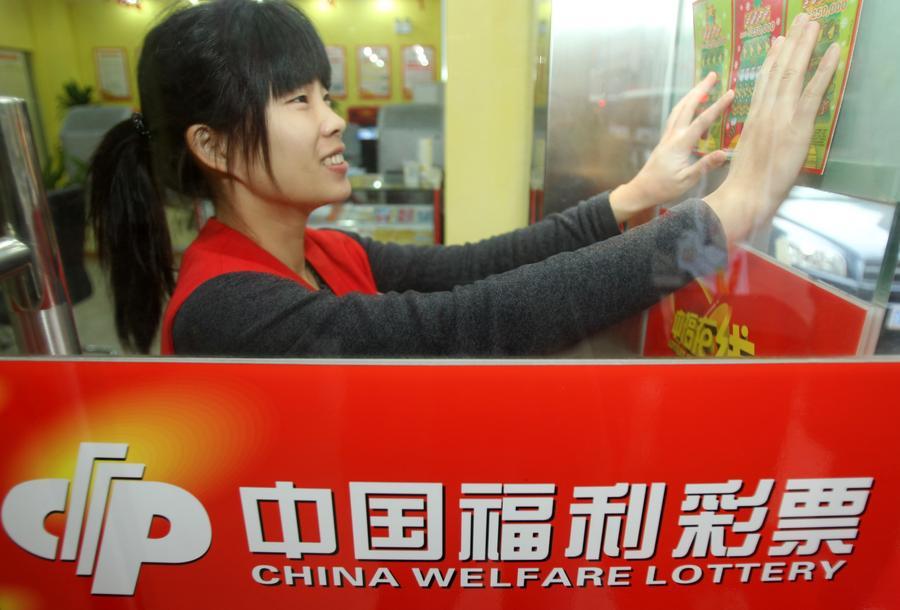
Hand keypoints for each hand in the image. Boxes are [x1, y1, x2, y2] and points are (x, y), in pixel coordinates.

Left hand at [610, 72, 733, 222]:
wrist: (642, 190)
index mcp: (680, 144)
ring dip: (691, 95)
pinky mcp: (665, 140)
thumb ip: (705, 165)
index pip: (702, 121)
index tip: (730, 93)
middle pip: (687, 106)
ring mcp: (667, 136)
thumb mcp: (687, 180)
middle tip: (713, 74)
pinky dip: (684, 107)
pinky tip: (691, 107)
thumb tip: (724, 153)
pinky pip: (675, 117)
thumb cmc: (664, 188)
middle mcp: (672, 136)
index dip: (717, 106)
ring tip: (703, 85)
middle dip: (701, 89)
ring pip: (679, 109)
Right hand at [705, 13, 839, 242]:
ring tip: (814, 23)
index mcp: (754, 119)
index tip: (779, 41)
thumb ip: (756, 140)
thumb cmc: (744, 186)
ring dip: (806, 45)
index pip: (765, 82)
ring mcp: (781, 116)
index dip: (774, 59)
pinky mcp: (797, 125)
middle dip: (792, 42)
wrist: (744, 196)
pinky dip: (824, 69)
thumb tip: (760, 137)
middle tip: (802, 19)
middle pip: (780, 70)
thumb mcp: (747, 156)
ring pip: (794, 73)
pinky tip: (833, 50)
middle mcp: (766, 112)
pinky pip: (813, 91)